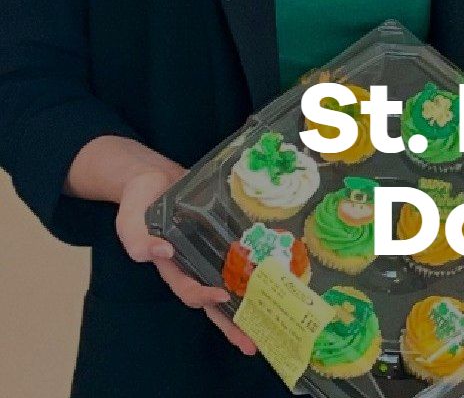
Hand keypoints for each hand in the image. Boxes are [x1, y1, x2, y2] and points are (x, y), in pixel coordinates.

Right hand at [116, 165, 256, 355]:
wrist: (153, 177)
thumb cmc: (138, 203)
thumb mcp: (130, 223)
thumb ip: (139, 240)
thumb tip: (161, 251)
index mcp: (172, 266)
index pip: (189, 289)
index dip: (204, 296)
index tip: (220, 295)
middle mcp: (194, 264)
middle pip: (215, 301)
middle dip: (232, 323)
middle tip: (253, 344)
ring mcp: (210, 251)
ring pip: (232, 281)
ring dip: (249, 300)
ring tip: (273, 318)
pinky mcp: (223, 234)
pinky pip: (240, 254)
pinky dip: (254, 266)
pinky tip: (277, 274)